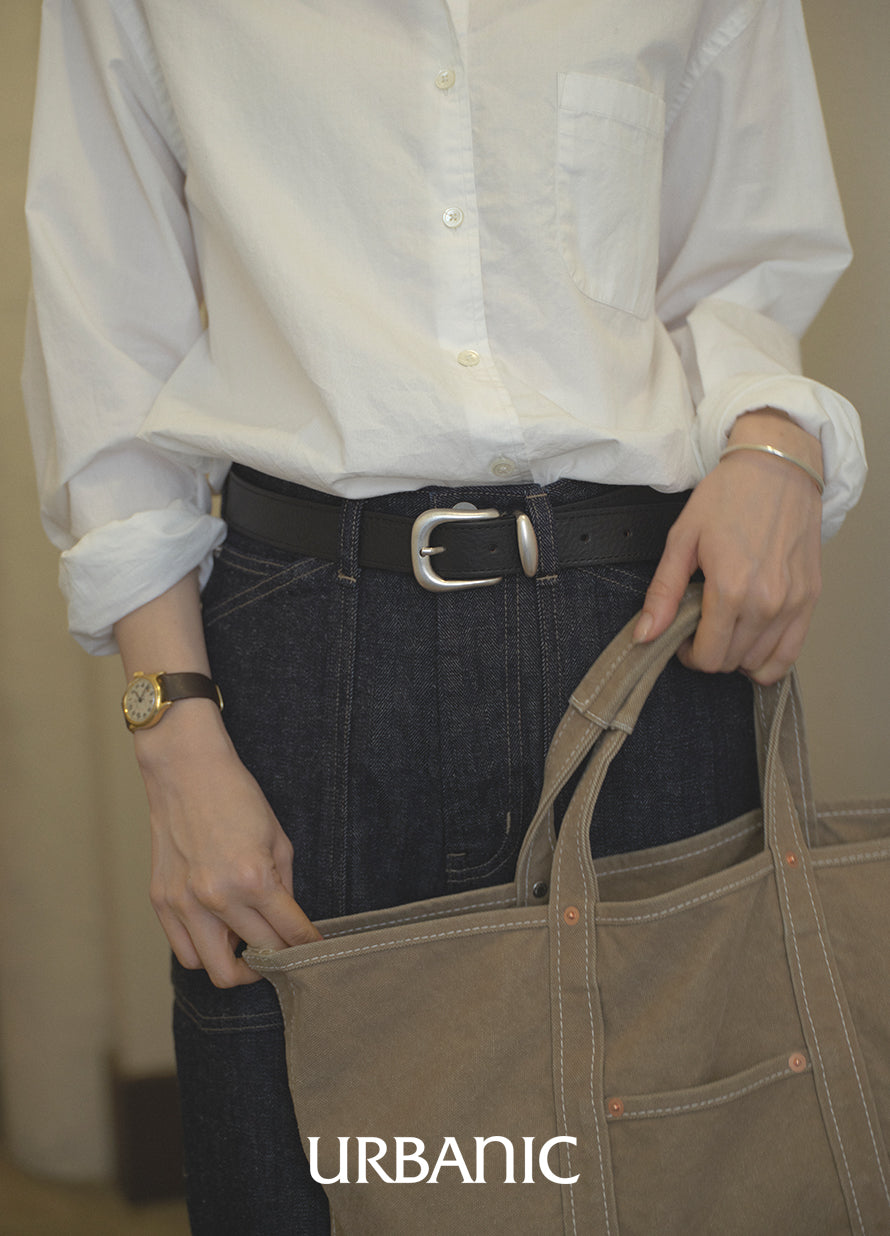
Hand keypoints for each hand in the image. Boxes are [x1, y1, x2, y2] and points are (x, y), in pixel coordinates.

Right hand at [136, 700, 321, 987]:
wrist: (187, 771)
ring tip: (248, 946)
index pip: (289, 933)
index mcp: (253, 879)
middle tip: (284, 952)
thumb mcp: (278, 839)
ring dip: (238, 965)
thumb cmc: (236, 797)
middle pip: (256, 957)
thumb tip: (287, 923)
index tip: (315, 952)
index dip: (308, 946)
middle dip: (278, 958)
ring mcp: (185, 903)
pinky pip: (184, 951)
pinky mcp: (162, 902)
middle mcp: (217, 897)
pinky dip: (205, 951)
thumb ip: (284, 886)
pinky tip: (219, 933)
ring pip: (214, 969)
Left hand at [633, 410, 822, 683]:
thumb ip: (664, 593)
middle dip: (711, 652)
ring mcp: (793, 602)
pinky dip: (769, 659)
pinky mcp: (811, 597)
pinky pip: (791, 653)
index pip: (708, 656)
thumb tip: (645, 635)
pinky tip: (753, 643)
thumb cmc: (728, 496)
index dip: (689, 654)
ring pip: (760, 662)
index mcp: (731, 589)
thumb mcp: (682, 539)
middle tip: (702, 626)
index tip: (683, 638)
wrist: (777, 467)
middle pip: (732, 662)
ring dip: (738, 655)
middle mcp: (766, 602)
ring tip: (727, 627)